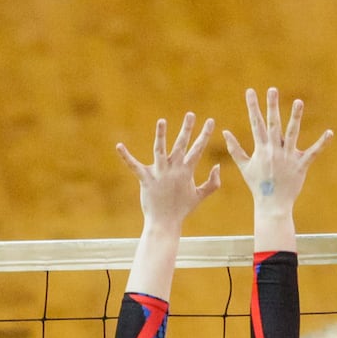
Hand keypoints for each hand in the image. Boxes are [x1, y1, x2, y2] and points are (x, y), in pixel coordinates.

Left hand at [116, 112, 221, 229]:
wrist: (165, 223)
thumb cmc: (182, 209)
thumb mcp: (200, 196)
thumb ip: (212, 183)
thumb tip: (217, 166)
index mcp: (186, 171)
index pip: (198, 149)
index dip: (205, 135)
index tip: (211, 121)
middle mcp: (173, 169)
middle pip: (181, 145)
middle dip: (187, 129)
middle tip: (191, 114)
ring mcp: (159, 173)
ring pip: (160, 150)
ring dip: (161, 135)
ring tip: (162, 121)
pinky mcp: (145, 179)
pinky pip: (134, 166)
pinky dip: (126, 156)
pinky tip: (119, 146)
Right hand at [223, 88, 331, 211]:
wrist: (272, 205)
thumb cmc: (258, 186)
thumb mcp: (244, 166)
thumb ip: (235, 149)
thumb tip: (225, 132)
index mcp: (261, 149)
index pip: (256, 124)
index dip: (252, 107)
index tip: (250, 91)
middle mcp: (274, 151)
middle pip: (273, 124)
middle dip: (272, 106)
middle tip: (272, 90)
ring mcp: (288, 158)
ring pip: (293, 134)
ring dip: (295, 117)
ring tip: (299, 101)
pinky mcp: (301, 166)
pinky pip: (313, 153)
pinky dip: (322, 143)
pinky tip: (329, 133)